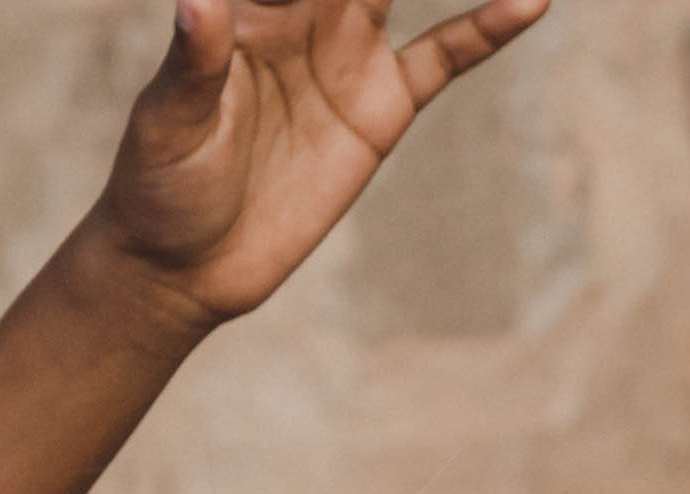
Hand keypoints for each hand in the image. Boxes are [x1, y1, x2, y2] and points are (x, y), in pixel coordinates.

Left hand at [76, 0, 548, 336]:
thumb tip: (196, 0)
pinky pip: (446, 56)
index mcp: (250, 9)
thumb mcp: (168, 127)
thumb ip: (192, 62)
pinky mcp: (381, 109)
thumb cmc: (158, 190)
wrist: (181, 270)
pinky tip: (531, 1)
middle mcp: (304, 19)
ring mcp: (348, 58)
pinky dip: (488, 27)